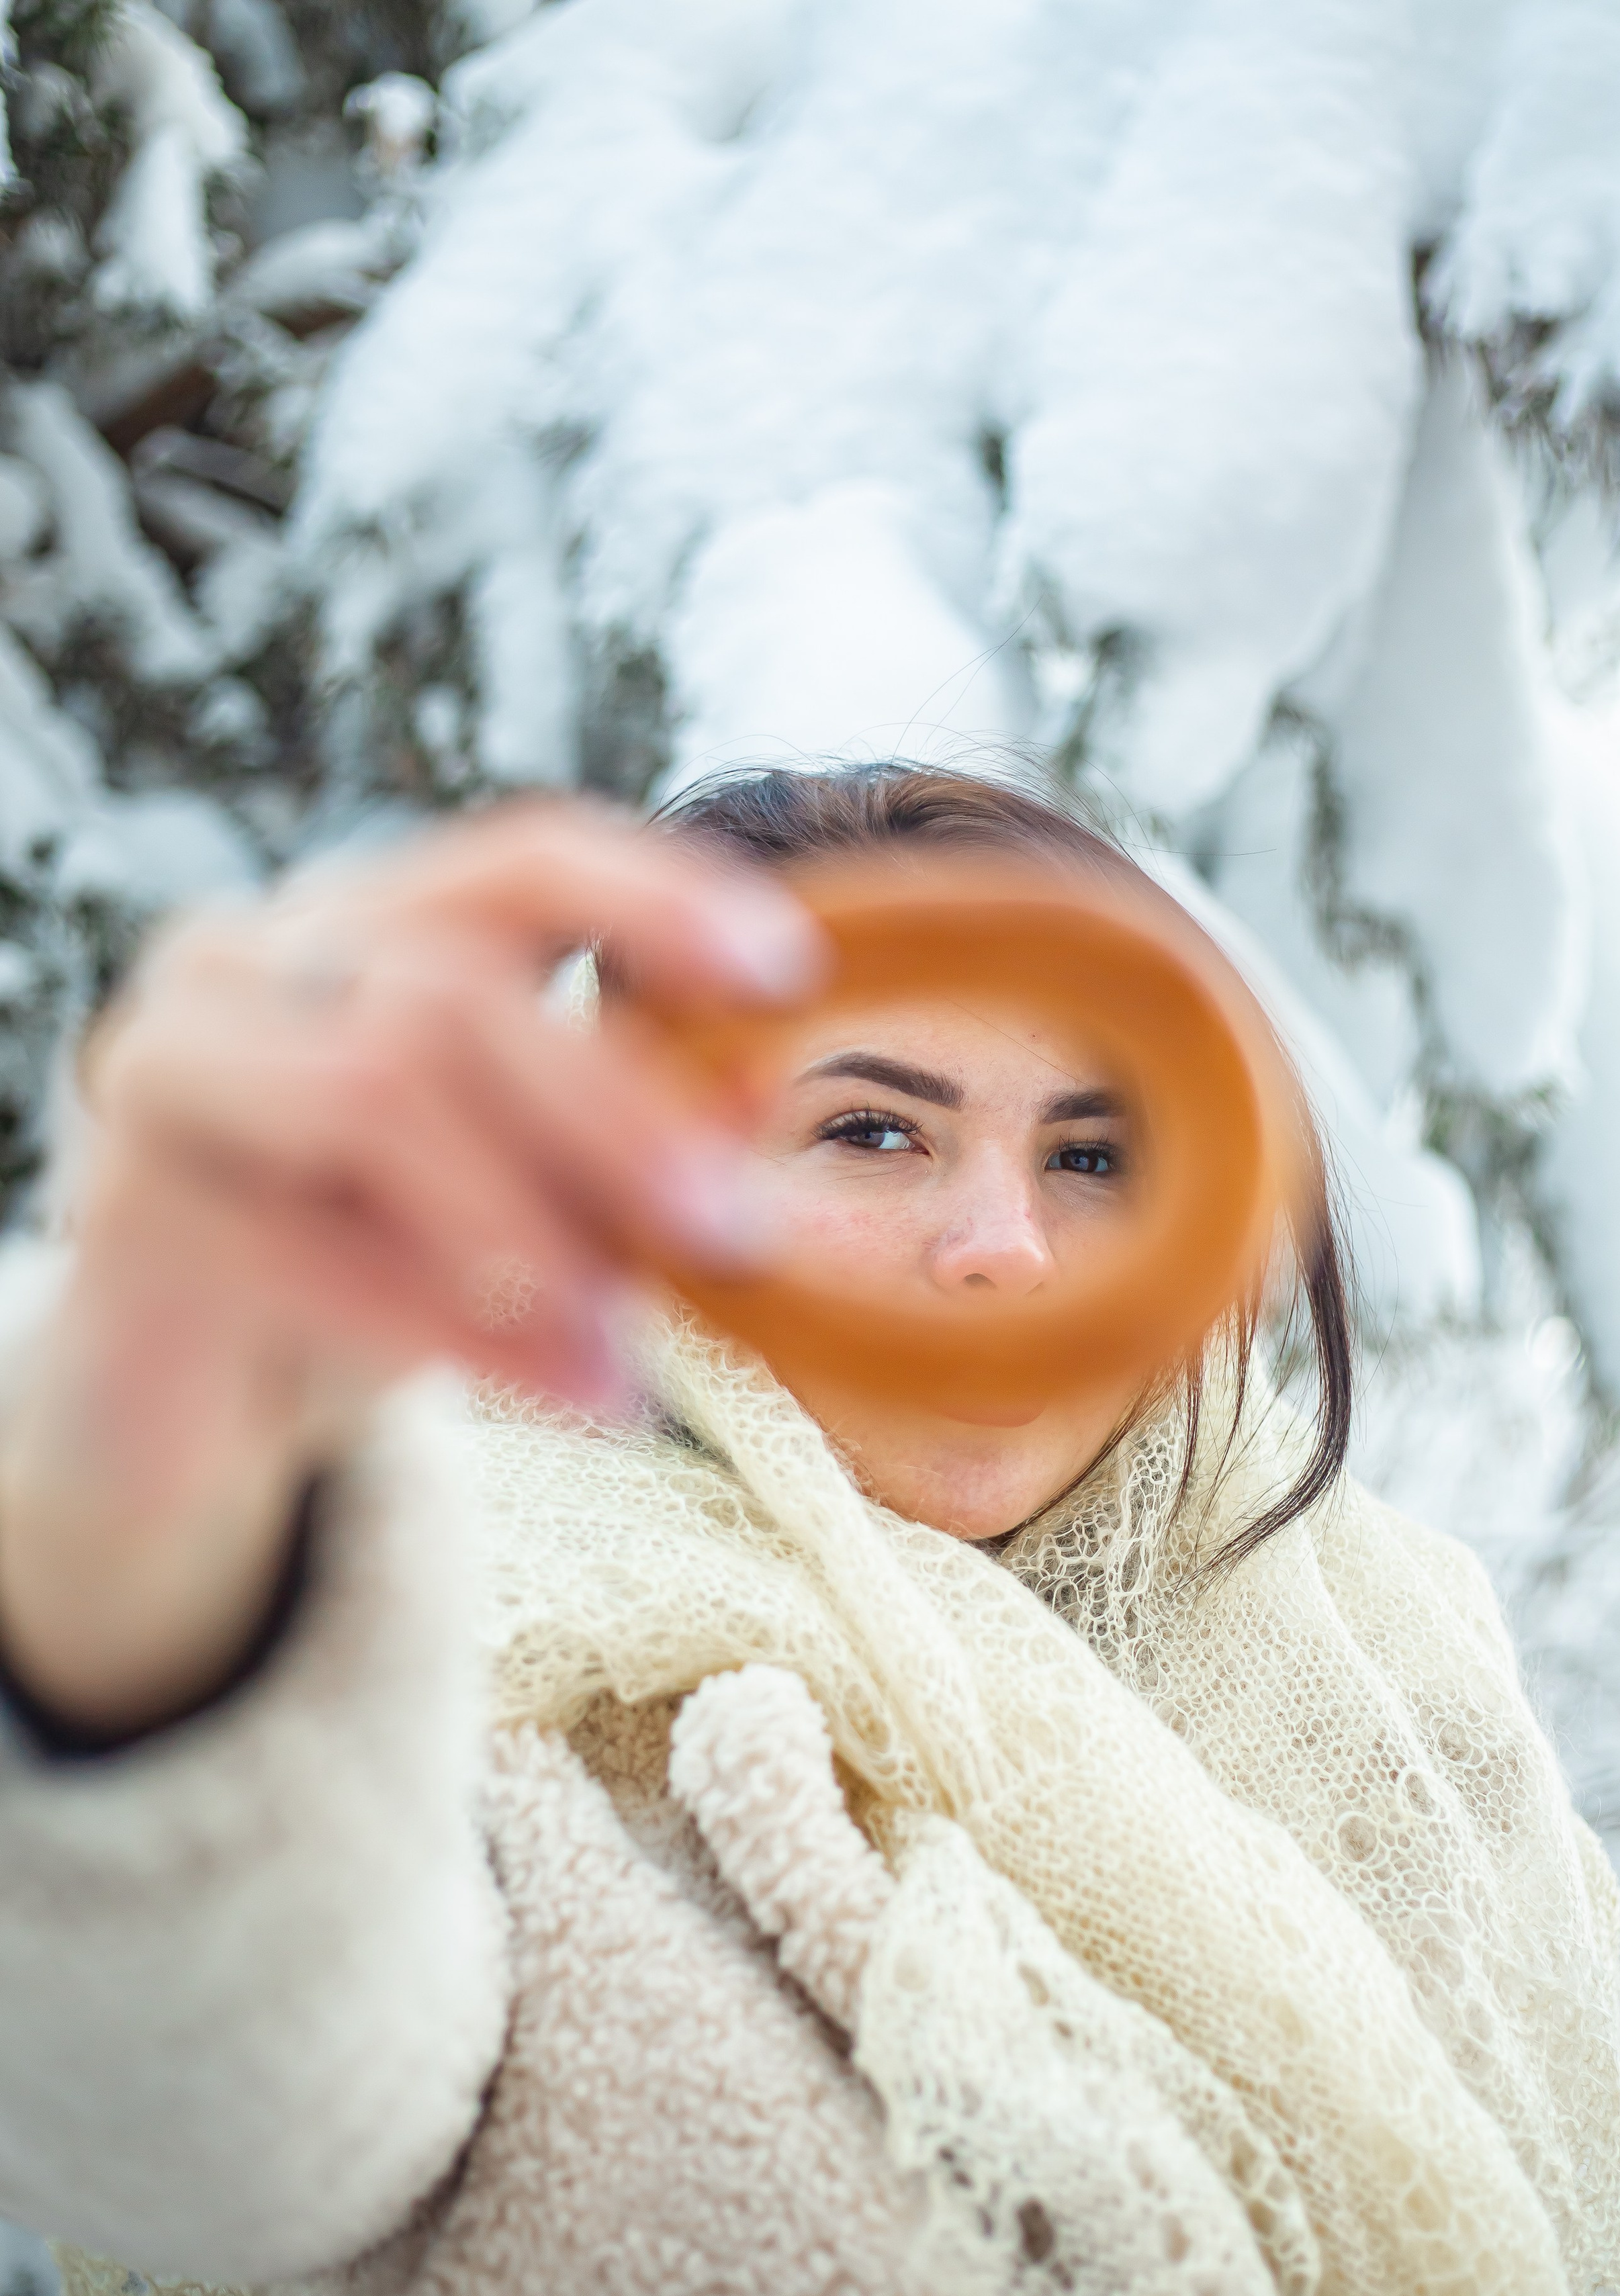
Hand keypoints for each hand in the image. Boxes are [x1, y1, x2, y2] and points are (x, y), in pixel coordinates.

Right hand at [0, 797, 822, 1734]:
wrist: (180, 1405)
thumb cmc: (370, 1265)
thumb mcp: (522, 1198)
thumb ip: (621, 1139)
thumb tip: (758, 1095)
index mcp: (369, 921)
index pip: (521, 858)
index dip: (657, 899)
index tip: (788, 974)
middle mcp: (256, 955)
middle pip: (458, 987)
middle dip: (618, 1115)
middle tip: (739, 1232)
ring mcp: (172, 1060)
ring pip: (376, 1088)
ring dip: (532, 1228)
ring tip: (637, 1348)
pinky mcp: (125, 1199)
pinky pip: (304, 1247)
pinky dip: (456, 1329)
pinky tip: (572, 1394)